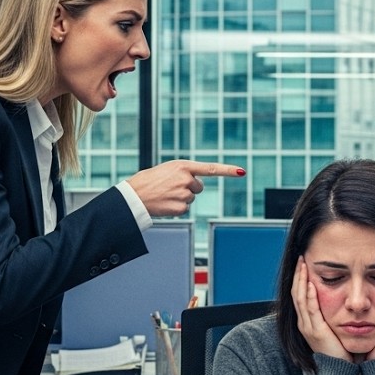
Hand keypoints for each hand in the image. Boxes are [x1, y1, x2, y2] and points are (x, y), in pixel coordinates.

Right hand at [126, 160, 244, 216]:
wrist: (133, 195)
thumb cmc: (147, 181)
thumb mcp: (166, 170)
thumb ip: (183, 173)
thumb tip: (196, 183)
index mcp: (182, 166)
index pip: (211, 168)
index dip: (228, 170)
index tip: (242, 172)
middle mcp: (186, 179)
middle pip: (198, 187)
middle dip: (189, 188)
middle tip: (171, 187)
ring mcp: (184, 194)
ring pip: (191, 198)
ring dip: (181, 198)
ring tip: (164, 195)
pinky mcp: (180, 208)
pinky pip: (185, 209)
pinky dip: (176, 208)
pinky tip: (165, 204)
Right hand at [291, 257, 350, 361]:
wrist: (339, 371)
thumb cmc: (340, 351)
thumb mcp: (332, 329)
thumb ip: (330, 316)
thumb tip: (338, 302)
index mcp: (307, 322)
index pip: (299, 295)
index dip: (300, 279)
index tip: (303, 264)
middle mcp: (303, 323)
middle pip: (296, 293)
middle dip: (298, 275)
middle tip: (300, 259)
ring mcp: (307, 327)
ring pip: (300, 299)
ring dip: (302, 281)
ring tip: (303, 265)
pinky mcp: (315, 331)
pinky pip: (310, 309)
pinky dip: (310, 295)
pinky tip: (311, 284)